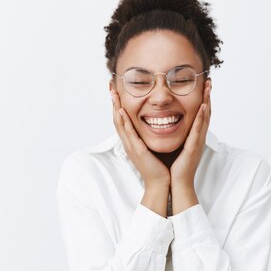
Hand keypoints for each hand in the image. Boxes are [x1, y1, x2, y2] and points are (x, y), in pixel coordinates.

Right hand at [111, 90, 169, 215]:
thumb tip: (156, 124)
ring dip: (115, 107)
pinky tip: (122, 111)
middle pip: (117, 118)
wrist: (161, 183)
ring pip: (119, 123)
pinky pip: (128, 133)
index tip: (116, 90)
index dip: (118, 104)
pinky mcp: (136, 151)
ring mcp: (130, 146)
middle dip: (113, 101)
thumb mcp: (152, 147)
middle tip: (110, 86)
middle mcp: (129, 142)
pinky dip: (124, 121)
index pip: (122, 119)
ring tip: (113, 93)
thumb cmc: (159, 167)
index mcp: (132, 141)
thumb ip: (151, 136)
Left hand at [169, 80, 211, 212]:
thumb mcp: (174, 146)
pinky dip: (201, 117)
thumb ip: (173, 135)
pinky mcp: (193, 148)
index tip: (202, 85)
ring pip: (204, 117)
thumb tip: (164, 123)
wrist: (176, 184)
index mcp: (192, 136)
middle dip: (208, 96)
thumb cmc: (174, 168)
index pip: (199, 114)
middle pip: (205, 112)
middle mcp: (197, 137)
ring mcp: (197, 142)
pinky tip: (203, 106)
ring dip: (208, 101)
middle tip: (209, 80)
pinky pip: (198, 130)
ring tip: (208, 87)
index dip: (202, 99)